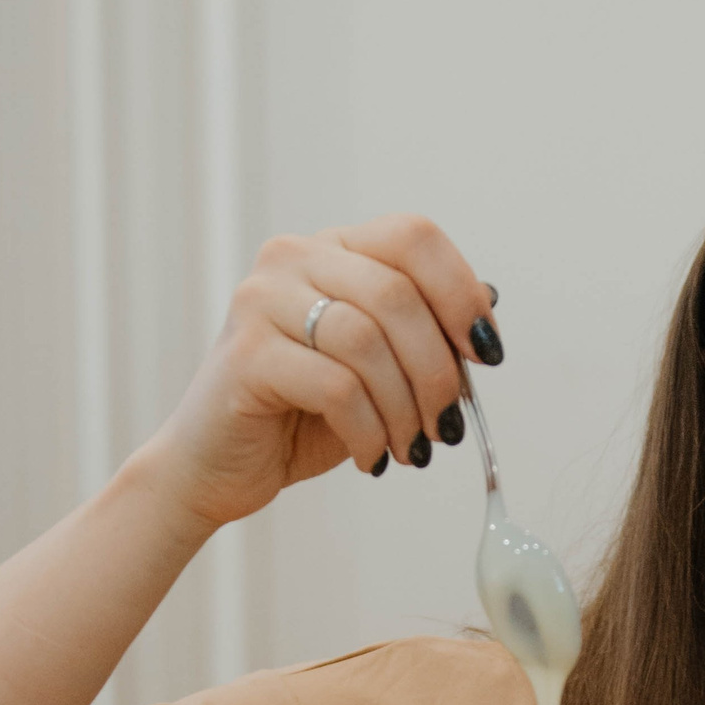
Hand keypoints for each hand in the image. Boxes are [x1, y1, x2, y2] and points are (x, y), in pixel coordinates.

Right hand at [126, 215, 496, 536]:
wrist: (217, 467)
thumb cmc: (301, 416)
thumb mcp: (378, 369)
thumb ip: (422, 333)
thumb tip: (487, 305)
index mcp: (332, 250)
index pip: (412, 237)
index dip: (460, 292)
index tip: (486, 352)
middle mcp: (293, 259)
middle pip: (397, 293)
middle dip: (438, 371)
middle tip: (447, 425)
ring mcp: (262, 301)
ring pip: (368, 341)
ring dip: (405, 408)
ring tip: (408, 447)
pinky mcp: (246, 354)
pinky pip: (337, 386)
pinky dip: (369, 431)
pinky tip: (371, 457)